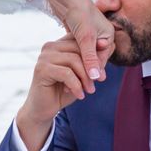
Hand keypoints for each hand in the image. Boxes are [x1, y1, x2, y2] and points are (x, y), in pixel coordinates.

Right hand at [16, 34, 94, 150]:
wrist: (43, 110)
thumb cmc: (62, 90)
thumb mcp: (80, 75)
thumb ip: (90, 61)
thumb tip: (108, 46)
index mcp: (58, 45)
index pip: (79, 40)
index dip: (94, 50)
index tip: (104, 64)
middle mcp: (49, 47)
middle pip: (78, 49)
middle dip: (91, 66)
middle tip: (100, 80)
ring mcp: (44, 57)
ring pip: (74, 60)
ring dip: (85, 77)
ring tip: (90, 90)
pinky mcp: (42, 70)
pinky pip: (66, 74)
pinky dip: (76, 85)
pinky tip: (80, 95)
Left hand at [43, 0, 114, 80]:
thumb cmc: (78, 12)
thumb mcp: (85, 37)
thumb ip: (90, 57)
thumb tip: (96, 78)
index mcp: (108, 35)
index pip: (102, 59)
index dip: (94, 73)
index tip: (87, 86)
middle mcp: (102, 36)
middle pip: (95, 60)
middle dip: (87, 73)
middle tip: (80, 89)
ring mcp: (90, 36)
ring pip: (86, 57)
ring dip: (80, 69)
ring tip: (72, 83)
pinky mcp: (79, 35)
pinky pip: (79, 52)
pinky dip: (74, 61)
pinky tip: (67, 71)